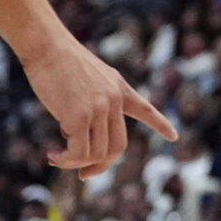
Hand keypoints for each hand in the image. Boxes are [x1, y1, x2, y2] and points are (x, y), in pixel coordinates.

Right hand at [24, 31, 175, 175]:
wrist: (46, 46)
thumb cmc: (58, 60)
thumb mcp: (87, 78)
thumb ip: (93, 101)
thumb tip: (77, 132)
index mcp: (119, 87)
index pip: (145, 108)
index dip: (160, 124)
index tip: (174, 136)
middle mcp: (114, 100)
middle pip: (117, 147)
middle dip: (100, 166)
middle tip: (82, 173)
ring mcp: (100, 109)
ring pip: (97, 154)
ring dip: (75, 163)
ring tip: (56, 157)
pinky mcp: (79, 117)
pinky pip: (78, 152)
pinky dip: (66, 160)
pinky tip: (52, 155)